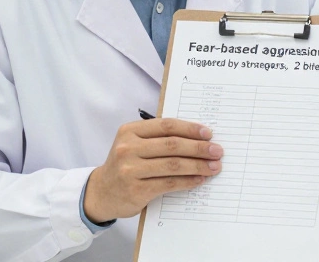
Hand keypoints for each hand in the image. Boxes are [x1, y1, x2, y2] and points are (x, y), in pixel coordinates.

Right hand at [83, 117, 222, 223]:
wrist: (101, 193)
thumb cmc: (125, 165)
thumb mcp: (134, 145)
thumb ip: (158, 138)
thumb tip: (198, 137)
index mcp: (130, 131)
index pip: (166, 126)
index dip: (190, 129)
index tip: (208, 133)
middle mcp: (128, 148)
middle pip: (172, 145)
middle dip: (199, 148)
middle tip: (217, 151)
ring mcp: (130, 170)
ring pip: (173, 165)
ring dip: (198, 165)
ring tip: (214, 166)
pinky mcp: (136, 190)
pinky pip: (169, 183)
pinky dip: (188, 181)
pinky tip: (199, 179)